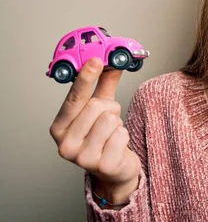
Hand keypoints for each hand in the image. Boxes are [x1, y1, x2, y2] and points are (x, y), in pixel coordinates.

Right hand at [49, 57, 140, 203]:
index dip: (85, 78)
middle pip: (96, 106)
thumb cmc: (104, 136)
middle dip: (110, 107)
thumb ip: (104, 85)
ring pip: (110, 119)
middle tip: (109, 119)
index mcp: (59, 127)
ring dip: (118, 123)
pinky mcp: (102, 166)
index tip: (95, 61)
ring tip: (112, 133)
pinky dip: (124, 136)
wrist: (114, 169)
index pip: (73, 98)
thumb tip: (111, 62)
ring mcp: (82, 158)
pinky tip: (117, 146)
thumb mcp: (102, 108)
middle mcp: (65, 144)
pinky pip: (121, 135)